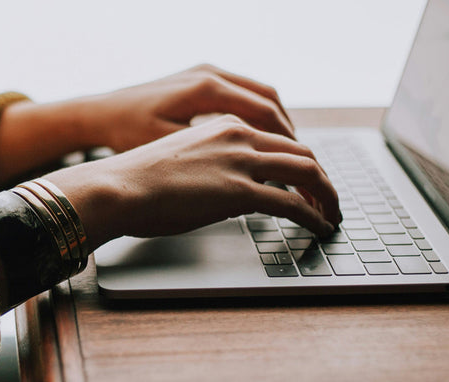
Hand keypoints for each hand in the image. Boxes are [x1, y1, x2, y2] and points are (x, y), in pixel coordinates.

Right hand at [42, 115, 340, 248]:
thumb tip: (225, 189)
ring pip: (307, 172)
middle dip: (322, 179)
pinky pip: (293, 203)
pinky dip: (314, 216)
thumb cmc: (137, 180)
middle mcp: (238, 135)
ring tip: (331, 215)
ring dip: (327, 196)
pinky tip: (319, 227)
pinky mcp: (240, 191)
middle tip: (328, 200)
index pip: (278, 139)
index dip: (300, 161)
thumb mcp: (181, 159)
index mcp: (223, 125)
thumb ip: (211, 165)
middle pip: (301, 152)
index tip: (307, 181)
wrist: (117, 187)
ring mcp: (241, 162)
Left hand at [73, 64, 296, 151]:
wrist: (98, 113)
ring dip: (278, 124)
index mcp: (207, 89)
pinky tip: (260, 140)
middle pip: (270, 102)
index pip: (266, 115)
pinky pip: (243, 93)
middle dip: (290, 135)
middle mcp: (210, 74)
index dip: (288, 145)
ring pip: (260, 95)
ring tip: (289, 154)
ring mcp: (205, 73)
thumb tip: (253, 179)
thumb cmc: (126, 134)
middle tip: (305, 165)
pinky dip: (259, 115)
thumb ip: (212, 160)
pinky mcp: (199, 78)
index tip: (302, 169)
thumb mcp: (171, 150)